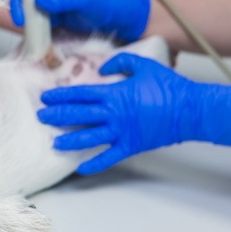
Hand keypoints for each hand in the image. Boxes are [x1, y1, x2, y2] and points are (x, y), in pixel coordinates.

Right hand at [9, 0, 150, 41]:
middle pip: (22, 4)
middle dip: (22, 19)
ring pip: (28, 17)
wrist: (116, 17)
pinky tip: (39, 43)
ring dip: (28, 29)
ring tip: (35, 41)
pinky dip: (35, 36)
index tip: (21, 19)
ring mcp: (46, 8)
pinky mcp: (50, 22)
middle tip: (29, 32)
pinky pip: (36, 28)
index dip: (18, 1)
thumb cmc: (103, 3)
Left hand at [37, 53, 230, 174]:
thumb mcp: (143, 65)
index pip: (80, 94)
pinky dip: (95, 164)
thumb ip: (120, 62)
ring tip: (54, 143)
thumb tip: (102, 68)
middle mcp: (113, 113)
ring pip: (89, 137)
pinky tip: (82, 168)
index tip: (46, 97)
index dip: (61, 96)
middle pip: (78, 115)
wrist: (190, 109)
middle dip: (57, 116)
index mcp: (114, 94)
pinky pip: (109, 157)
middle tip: (40, 117)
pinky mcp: (131, 146)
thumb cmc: (168, 86)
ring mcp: (121, 132)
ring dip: (70, 140)